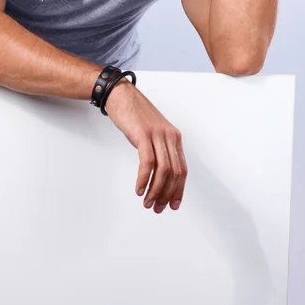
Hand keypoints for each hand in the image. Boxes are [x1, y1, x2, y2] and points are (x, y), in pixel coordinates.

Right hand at [105, 78, 187, 213]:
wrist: (121, 95)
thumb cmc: (135, 115)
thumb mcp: (152, 133)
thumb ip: (159, 149)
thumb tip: (160, 174)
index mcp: (174, 138)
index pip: (182, 169)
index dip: (179, 190)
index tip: (173, 205)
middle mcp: (169, 136)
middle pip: (175, 172)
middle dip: (167, 194)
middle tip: (156, 208)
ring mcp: (157, 134)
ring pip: (163, 170)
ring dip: (155, 190)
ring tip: (147, 202)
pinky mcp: (143, 134)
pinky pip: (148, 162)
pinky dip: (144, 179)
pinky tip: (138, 189)